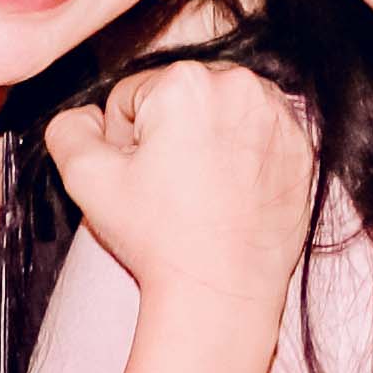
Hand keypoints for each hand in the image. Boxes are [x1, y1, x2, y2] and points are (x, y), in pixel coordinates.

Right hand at [43, 47, 316, 314]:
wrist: (222, 291)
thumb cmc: (156, 237)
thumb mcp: (86, 179)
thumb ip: (69, 129)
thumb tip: (87, 114)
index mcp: (186, 81)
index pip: (132, 95)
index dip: (123, 141)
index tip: (142, 179)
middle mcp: (242, 85)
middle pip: (180, 98)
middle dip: (168, 135)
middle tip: (171, 189)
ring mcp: (281, 116)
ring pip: (219, 114)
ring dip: (207, 141)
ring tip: (202, 193)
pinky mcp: (303, 147)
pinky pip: (258, 136)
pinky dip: (244, 157)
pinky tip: (232, 195)